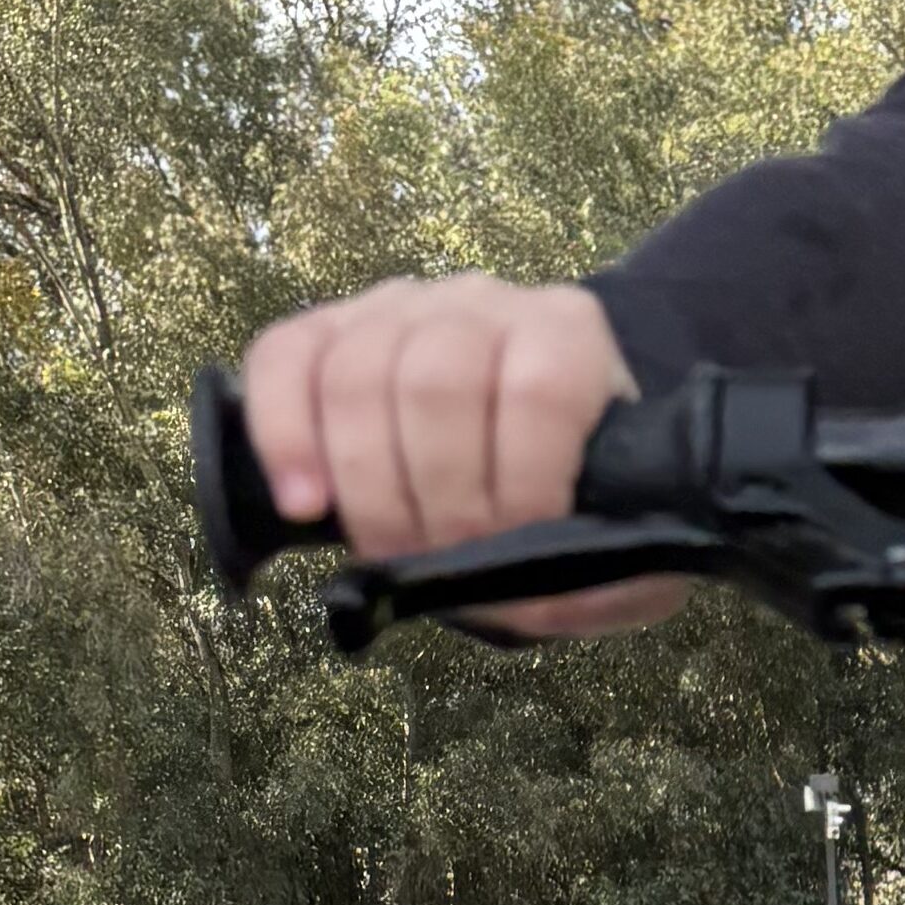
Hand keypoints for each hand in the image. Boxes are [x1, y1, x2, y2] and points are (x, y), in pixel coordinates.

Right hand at [235, 272, 681, 635]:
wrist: (528, 439)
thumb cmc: (574, 490)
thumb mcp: (622, 538)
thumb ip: (610, 574)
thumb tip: (539, 601)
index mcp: (569, 338)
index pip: (537, 391)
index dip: (519, 486)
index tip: (514, 552)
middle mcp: (483, 304)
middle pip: (434, 381)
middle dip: (432, 499)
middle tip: (439, 563)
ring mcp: (400, 306)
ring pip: (357, 370)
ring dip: (364, 485)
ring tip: (386, 550)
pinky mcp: (330, 328)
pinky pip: (284, 358)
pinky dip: (282, 437)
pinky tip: (304, 506)